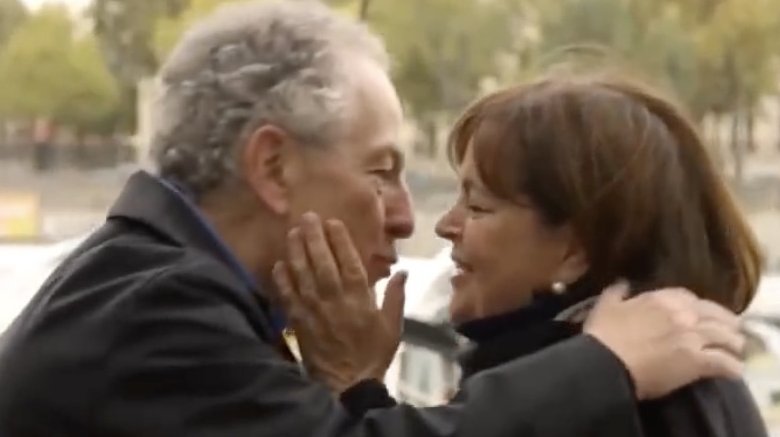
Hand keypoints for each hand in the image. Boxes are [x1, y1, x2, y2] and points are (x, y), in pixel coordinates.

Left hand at [271, 212, 406, 393]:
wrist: (348, 383)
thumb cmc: (373, 353)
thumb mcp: (393, 326)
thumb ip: (396, 296)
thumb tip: (403, 270)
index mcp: (359, 298)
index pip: (349, 262)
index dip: (340, 240)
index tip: (333, 222)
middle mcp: (335, 299)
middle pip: (322, 262)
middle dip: (314, 238)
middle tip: (307, 217)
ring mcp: (314, 310)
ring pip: (303, 274)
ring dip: (296, 252)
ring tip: (292, 232)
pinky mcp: (299, 321)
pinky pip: (288, 297)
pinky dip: (282, 280)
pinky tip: (278, 264)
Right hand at [584, 283, 744, 400]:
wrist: (605, 363)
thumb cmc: (602, 335)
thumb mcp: (605, 306)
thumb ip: (616, 292)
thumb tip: (622, 283)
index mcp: (661, 299)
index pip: (691, 298)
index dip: (699, 307)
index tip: (701, 314)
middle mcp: (683, 314)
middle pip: (717, 315)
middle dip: (726, 323)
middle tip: (729, 331)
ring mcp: (692, 337)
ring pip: (727, 337)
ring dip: (733, 343)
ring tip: (736, 350)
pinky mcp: (696, 362)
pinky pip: (725, 363)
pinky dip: (732, 367)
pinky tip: (734, 371)